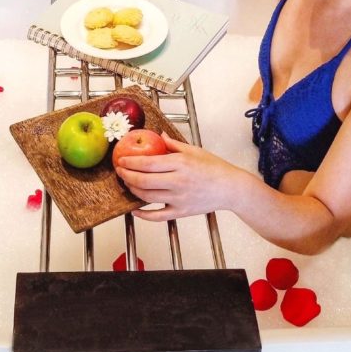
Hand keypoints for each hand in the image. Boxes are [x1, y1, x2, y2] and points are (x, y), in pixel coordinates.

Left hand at [114, 134, 237, 220]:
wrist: (230, 188)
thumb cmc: (214, 167)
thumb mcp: (194, 150)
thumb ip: (173, 144)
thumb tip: (158, 135)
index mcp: (180, 163)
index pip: (148, 163)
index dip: (131, 162)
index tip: (121, 160)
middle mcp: (178, 181)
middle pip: (144, 181)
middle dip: (127, 176)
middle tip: (120, 171)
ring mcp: (179, 198)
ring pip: (147, 197)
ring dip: (133, 191)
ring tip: (127, 184)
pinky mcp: (181, 212)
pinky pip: (158, 216)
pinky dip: (143, 215)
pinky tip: (134, 209)